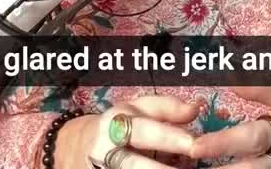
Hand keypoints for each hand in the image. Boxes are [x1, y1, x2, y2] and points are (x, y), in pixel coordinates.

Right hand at [57, 95, 203, 168]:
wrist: (73, 150)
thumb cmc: (116, 127)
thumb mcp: (135, 109)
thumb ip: (166, 107)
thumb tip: (196, 108)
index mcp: (115, 124)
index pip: (144, 131)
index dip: (171, 138)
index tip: (195, 145)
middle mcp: (107, 151)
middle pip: (135, 165)